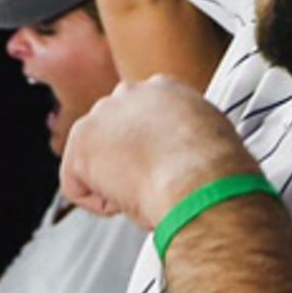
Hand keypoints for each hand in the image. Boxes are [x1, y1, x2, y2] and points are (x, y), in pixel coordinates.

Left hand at [61, 75, 255, 229]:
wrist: (202, 180)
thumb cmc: (215, 171)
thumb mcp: (211, 139)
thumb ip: (187, 137)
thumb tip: (183, 156)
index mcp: (164, 88)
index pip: (141, 116)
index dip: (149, 148)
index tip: (162, 167)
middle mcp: (130, 93)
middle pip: (111, 132)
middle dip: (124, 160)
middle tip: (149, 184)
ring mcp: (102, 115)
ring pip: (93, 158)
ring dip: (112, 180)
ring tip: (144, 193)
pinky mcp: (82, 142)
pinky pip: (77, 185)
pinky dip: (99, 203)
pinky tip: (126, 202)